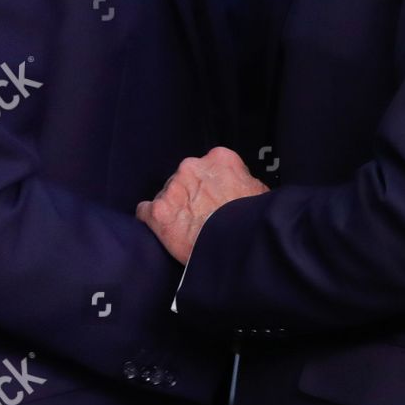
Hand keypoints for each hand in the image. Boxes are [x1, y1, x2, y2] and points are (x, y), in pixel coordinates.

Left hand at [136, 146, 266, 263]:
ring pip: (166, 196)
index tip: (213, 200)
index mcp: (219, 159)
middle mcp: (192, 166)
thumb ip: (243, 182)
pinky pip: (145, 212)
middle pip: (184, 180)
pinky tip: (163, 233)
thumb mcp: (259, 192)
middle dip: (189, 196)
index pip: (207, 167)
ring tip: (185, 230)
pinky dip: (152, 221)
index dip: (210, 185)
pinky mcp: (158, 211)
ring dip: (173, 209)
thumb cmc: (252, 221)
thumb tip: (239, 188)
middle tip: (200, 217)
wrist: (238, 246)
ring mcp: (173, 188)